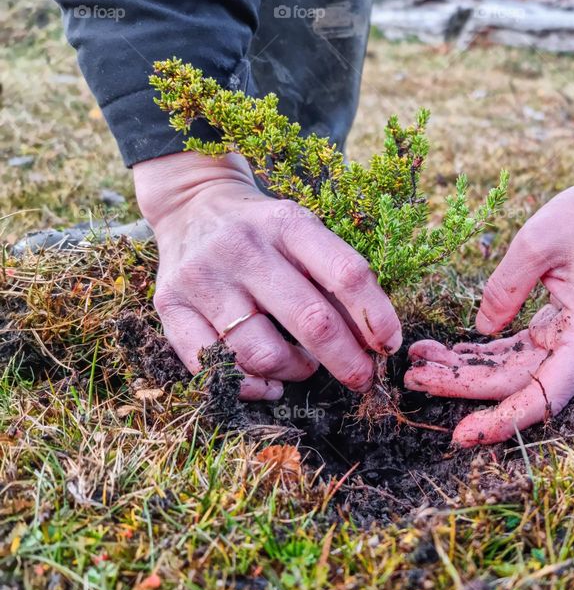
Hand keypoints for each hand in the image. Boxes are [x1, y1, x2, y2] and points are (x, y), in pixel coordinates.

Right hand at [134, 152, 401, 399]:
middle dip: (347, 361)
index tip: (389, 346)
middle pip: (312, 321)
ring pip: (263, 352)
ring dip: (296, 371)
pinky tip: (267, 380)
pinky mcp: (169, 305)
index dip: (377, 317)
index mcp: (288, 224)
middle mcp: (244, 248)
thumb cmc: (263, 230)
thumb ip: (334, 278)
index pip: (347, 275)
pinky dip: (250, 385)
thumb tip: (373, 341)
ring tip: (304, 367)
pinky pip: (214, 366)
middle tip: (361, 378)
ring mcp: (204, 278)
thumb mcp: (302, 232)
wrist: (191, 205)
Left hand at [404, 104, 573, 445]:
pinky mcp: (563, 326)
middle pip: (518, 383)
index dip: (502, 420)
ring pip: (514, 369)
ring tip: (420, 361)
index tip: (461, 435)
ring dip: (468, 368)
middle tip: (412, 377)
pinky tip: (449, 349)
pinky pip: (519, 350)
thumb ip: (504, 287)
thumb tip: (479, 327)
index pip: (543, 396)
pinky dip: (484, 351)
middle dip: (463, 384)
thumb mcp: (540, 239)